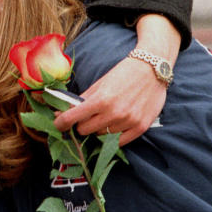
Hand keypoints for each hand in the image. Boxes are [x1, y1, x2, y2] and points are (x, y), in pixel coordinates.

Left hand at [53, 14, 178, 145]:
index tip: (58, 124)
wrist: (153, 69)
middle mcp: (114, 113)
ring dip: (99, 128)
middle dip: (82, 124)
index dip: (60, 123)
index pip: (72, 118)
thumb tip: (61, 113)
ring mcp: (128, 122)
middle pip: (84, 130)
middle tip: (87, 116)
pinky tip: (114, 125)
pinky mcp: (140, 128)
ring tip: (107, 115)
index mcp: (101, 100)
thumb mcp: (100, 83)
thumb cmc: (124, 74)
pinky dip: (112, 136)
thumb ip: (82, 100)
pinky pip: (117, 142)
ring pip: (100, 136)